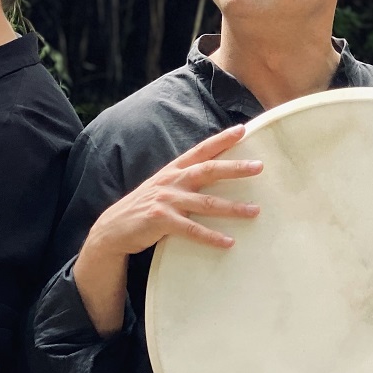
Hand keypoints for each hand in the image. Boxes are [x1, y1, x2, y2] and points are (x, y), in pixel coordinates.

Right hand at [83, 125, 263, 260]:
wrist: (113, 228)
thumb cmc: (145, 206)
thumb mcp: (163, 185)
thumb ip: (185, 179)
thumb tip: (216, 172)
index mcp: (173, 170)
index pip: (201, 150)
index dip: (221, 139)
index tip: (243, 130)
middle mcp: (171, 181)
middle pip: (208, 171)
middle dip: (234, 168)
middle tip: (259, 166)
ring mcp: (165, 200)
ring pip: (205, 203)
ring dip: (232, 207)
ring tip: (255, 211)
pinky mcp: (160, 221)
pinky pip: (192, 230)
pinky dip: (212, 236)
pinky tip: (229, 242)